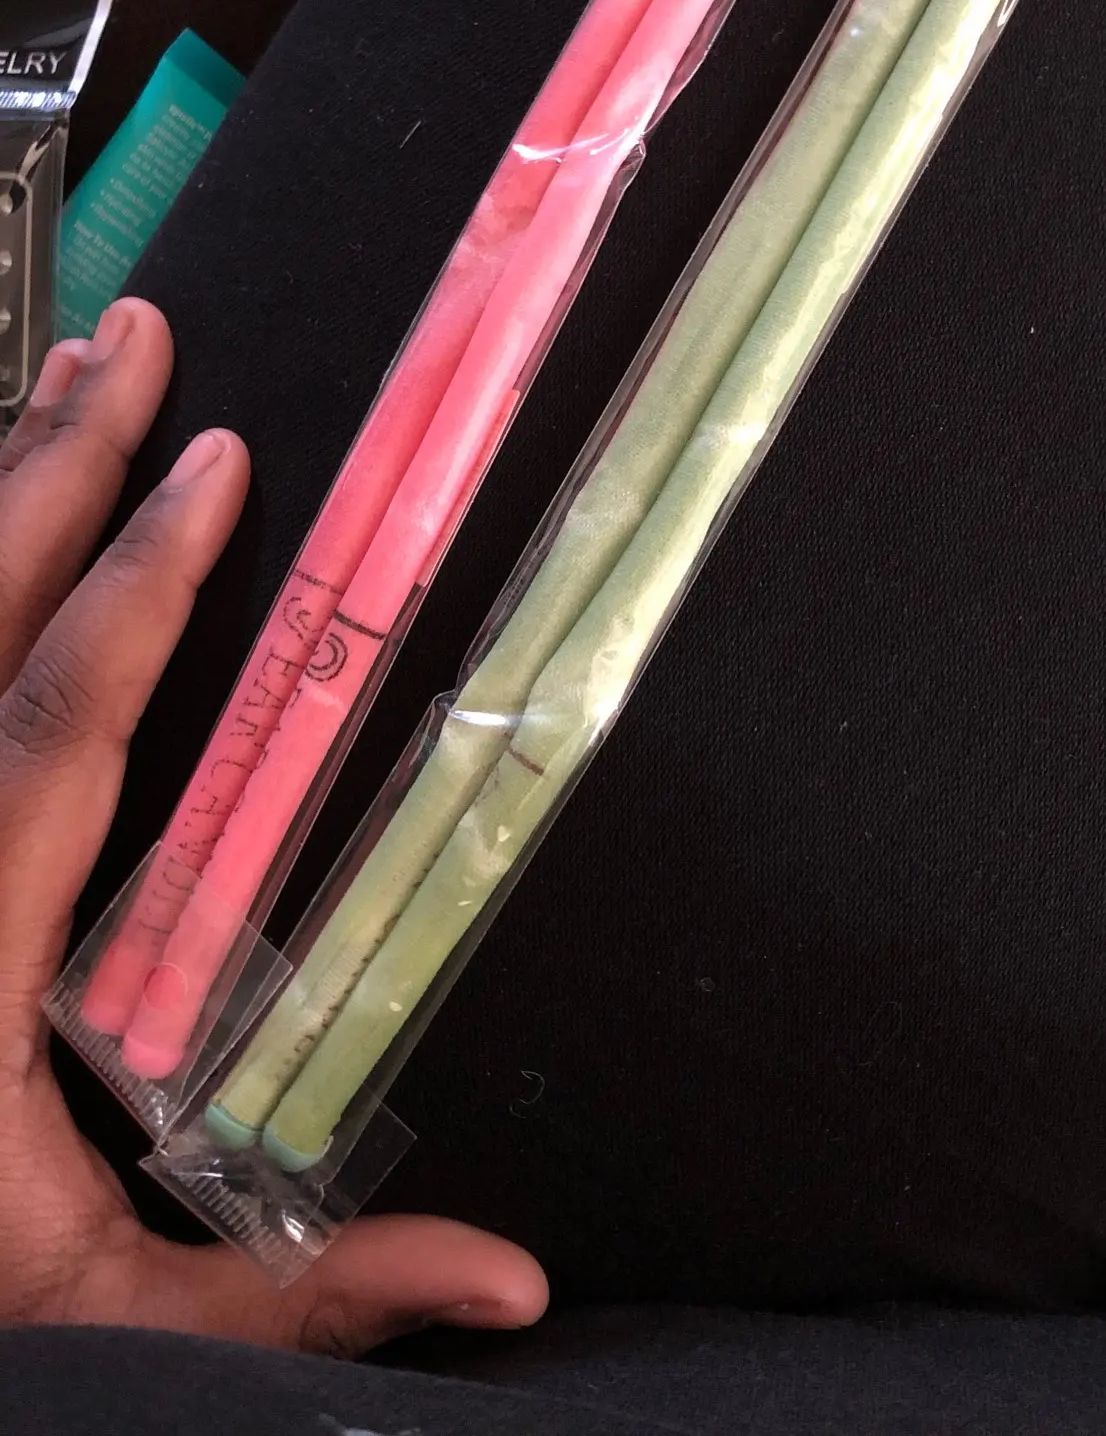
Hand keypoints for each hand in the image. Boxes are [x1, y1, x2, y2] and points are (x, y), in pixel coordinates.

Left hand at [0, 300, 547, 1355]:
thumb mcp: (121, 1313)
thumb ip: (307, 1291)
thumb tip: (502, 1283)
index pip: (56, 727)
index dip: (138, 584)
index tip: (214, 464)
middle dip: (57, 468)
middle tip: (132, 346)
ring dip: (0, 492)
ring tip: (71, 378)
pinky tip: (1, 523)